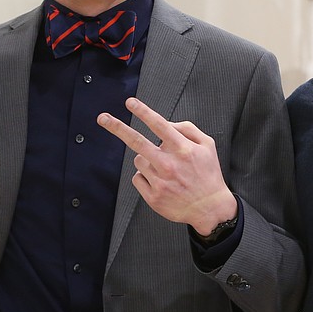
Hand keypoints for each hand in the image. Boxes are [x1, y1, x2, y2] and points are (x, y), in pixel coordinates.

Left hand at [97, 97, 236, 235]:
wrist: (210, 209)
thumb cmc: (208, 174)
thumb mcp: (207, 145)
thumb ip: (187, 129)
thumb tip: (166, 123)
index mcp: (182, 149)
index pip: (159, 125)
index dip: (143, 111)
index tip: (130, 102)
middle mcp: (169, 164)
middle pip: (136, 141)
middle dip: (117, 127)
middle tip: (102, 118)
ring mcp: (160, 181)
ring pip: (138, 160)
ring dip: (146, 160)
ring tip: (164, 169)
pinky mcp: (153, 197)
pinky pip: (137, 178)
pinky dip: (145, 177)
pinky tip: (160, 182)